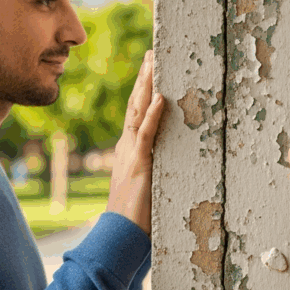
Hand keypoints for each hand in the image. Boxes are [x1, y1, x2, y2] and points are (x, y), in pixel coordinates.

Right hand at [106, 50, 165, 235]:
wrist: (119, 236)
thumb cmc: (135, 218)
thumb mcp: (147, 187)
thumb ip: (155, 172)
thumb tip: (170, 165)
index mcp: (129, 151)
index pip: (136, 114)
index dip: (142, 91)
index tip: (149, 70)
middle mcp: (127, 147)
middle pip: (135, 105)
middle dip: (144, 78)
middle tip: (151, 53)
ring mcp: (131, 154)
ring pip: (138, 112)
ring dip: (146, 86)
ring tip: (153, 63)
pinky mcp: (138, 164)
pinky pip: (146, 134)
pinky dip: (152, 115)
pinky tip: (159, 97)